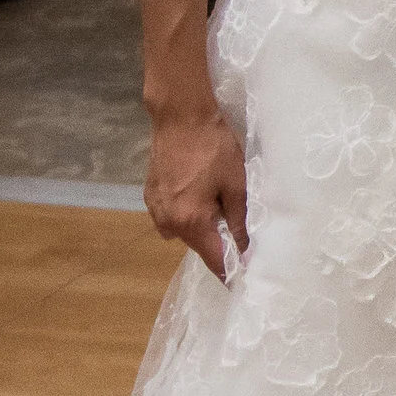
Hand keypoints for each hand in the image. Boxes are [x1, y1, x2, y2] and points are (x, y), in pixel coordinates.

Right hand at [146, 105, 247, 280]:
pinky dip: (186, 211)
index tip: (243, 279)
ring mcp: (155, 209)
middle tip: (237, 224)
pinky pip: (172, 215)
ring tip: (215, 198)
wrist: (181, 115)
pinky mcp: (150, 196)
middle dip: (217, 241)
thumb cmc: (214, 148)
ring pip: (184, 230)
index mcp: (190, 222)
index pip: (213, 260)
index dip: (230, 271)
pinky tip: (197, 189)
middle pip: (199, 245)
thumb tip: (246, 252)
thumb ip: (240, 223)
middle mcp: (167, 222)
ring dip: (201, 224)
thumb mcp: (235, 185)